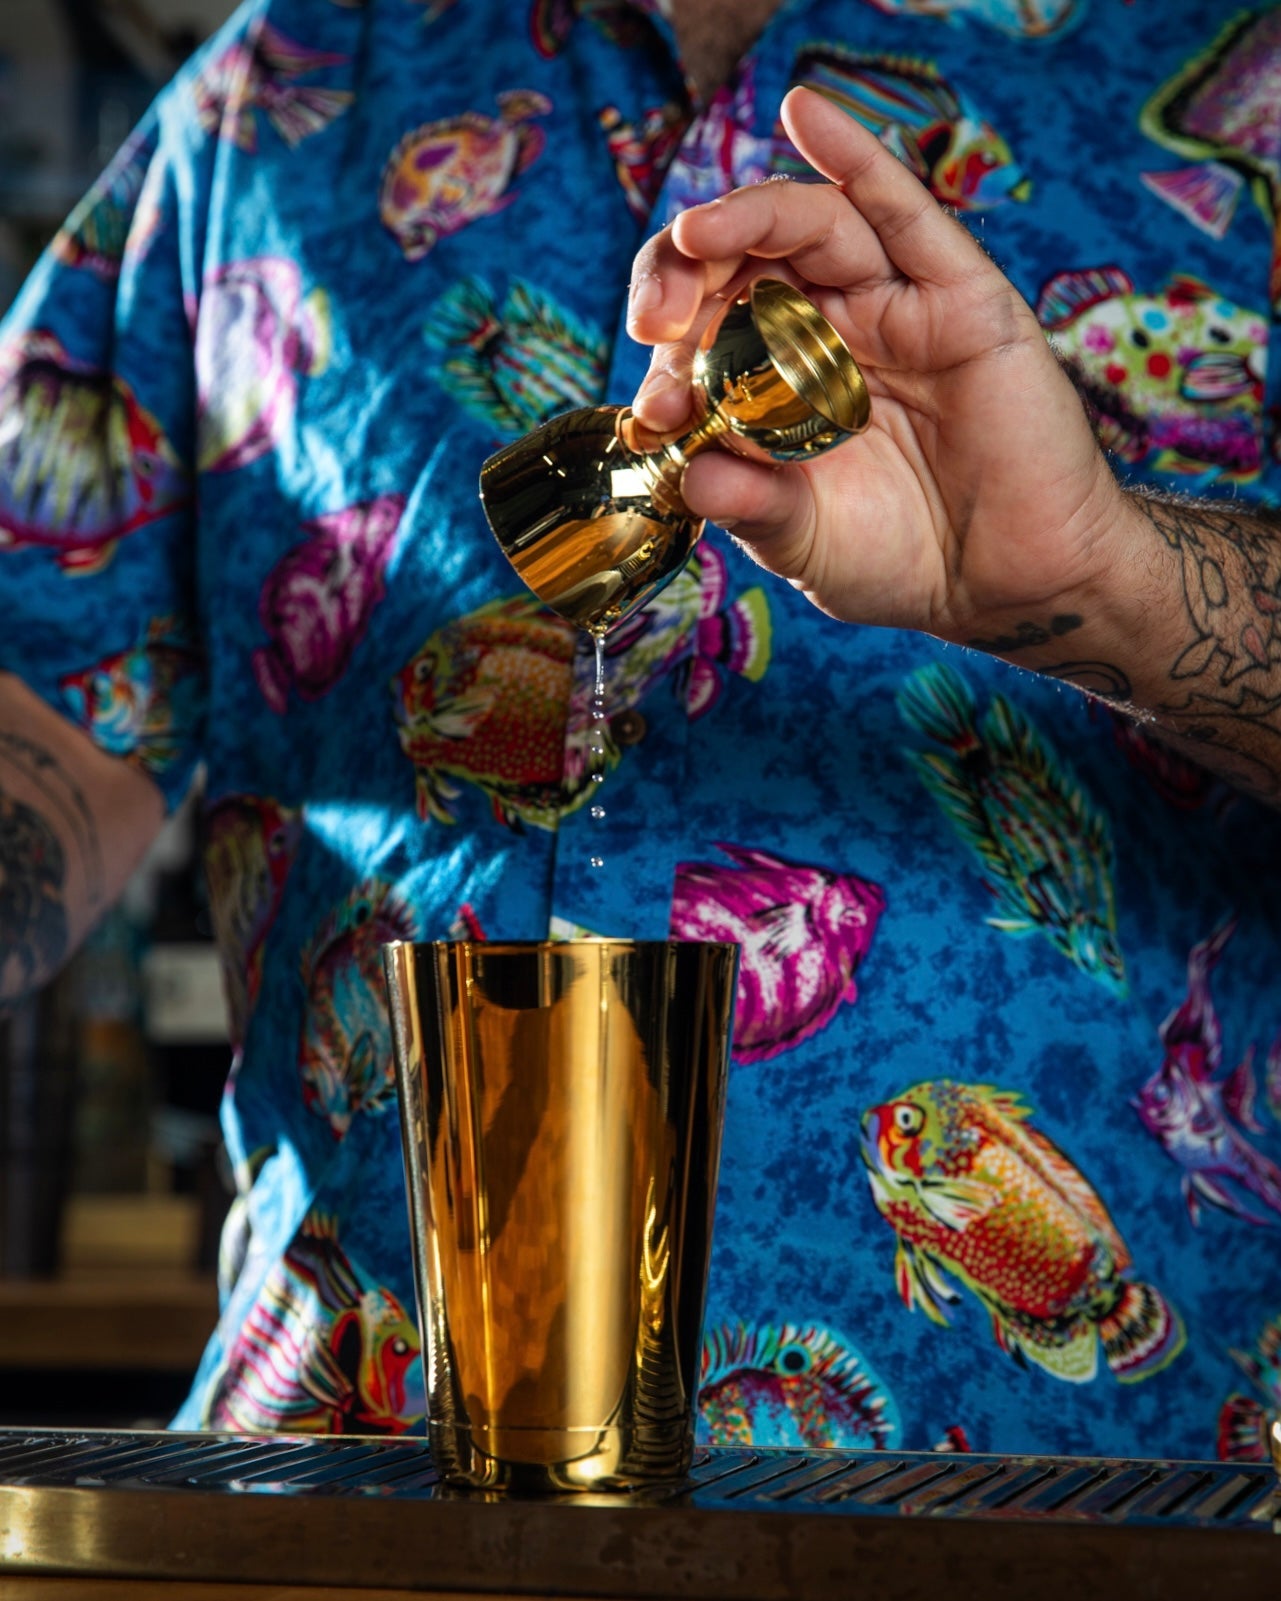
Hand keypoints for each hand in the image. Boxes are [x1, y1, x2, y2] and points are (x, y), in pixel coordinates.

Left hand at [626, 86, 1130, 643]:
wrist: (1006, 581)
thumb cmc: (901, 559)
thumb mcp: (804, 543)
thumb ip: (751, 506)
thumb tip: (691, 473)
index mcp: (774, 385)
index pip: (702, 338)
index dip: (667, 361)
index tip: (655, 414)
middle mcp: (824, 334)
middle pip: (743, 264)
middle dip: (685, 275)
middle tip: (656, 316)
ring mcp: (890, 308)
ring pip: (810, 228)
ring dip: (746, 218)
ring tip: (697, 235)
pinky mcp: (957, 297)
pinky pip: (903, 211)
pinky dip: (855, 157)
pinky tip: (804, 112)